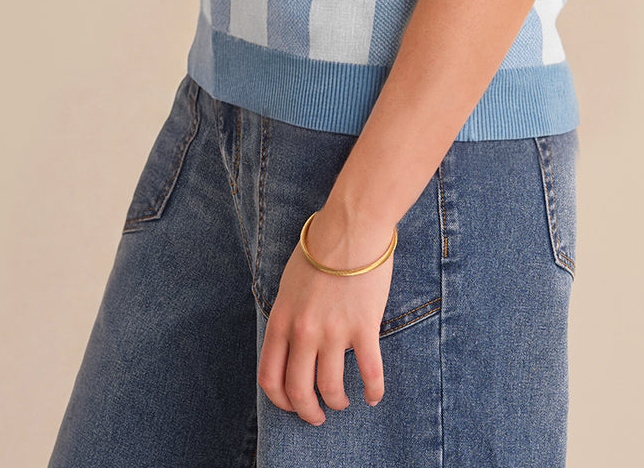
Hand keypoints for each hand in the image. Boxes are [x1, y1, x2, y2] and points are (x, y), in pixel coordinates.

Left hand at [257, 209, 394, 424]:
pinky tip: (373, 396)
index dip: (280, 400)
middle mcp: (303, 331)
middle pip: (298, 390)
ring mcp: (333, 331)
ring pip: (331, 388)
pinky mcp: (363, 327)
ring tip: (343, 402)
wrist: (351, 226)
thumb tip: (290, 344)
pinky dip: (372, 391)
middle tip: (318, 416)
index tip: (291, 404)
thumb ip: (287, 316)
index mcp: (282, 319)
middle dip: (308, 411)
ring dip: (337, 402)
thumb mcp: (288, 283)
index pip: (270, 377)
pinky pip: (369, 372)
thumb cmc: (320, 248)